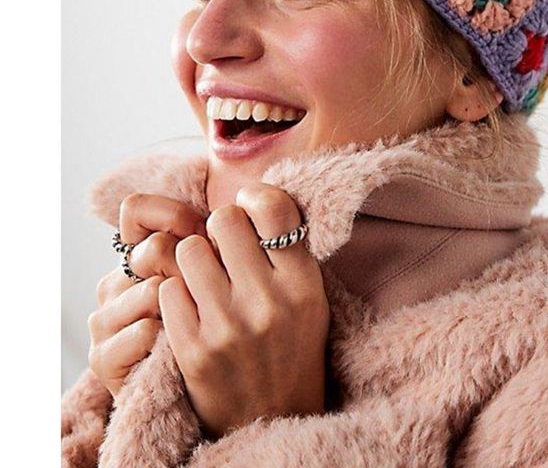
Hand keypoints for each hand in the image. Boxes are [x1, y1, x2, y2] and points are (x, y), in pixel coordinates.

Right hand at [88, 194, 205, 396]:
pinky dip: (169, 341)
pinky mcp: (102, 357)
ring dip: (185, 308)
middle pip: (155, 247)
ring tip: (198, 328)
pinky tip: (179, 352)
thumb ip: (217, 237)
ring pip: (152, 288)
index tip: (204, 234)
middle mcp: (116, 281)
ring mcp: (104, 318)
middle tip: (211, 294)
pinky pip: (145, 329)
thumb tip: (238, 200)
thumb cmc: (223, 325)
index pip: (137, 210)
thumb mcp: (222, 272)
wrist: (211, 394)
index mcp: (139, 254)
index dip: (175, 217)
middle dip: (192, 268)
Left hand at [158, 181, 330, 438]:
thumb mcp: (310, 298)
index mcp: (304, 284)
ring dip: (194, 258)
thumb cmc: (290, 348)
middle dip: (219, 228)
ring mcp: (229, 327)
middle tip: (224, 249)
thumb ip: (288, 252)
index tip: (248, 209)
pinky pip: (168, 288)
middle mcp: (269, 302)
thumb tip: (251, 198)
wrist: (271, 419)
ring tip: (205, 278)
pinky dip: (176, 293)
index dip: (253, 198)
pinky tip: (191, 308)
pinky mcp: (193, 350)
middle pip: (223, 220)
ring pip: (188, 250)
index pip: (272, 208)